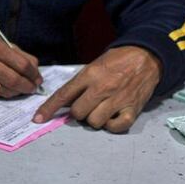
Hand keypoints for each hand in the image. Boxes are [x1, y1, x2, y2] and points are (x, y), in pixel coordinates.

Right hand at [0, 33, 42, 97]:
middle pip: (15, 80)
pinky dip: (6, 93)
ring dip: (18, 92)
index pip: (22, 64)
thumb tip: (36, 74)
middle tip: (33, 87)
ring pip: (6, 91)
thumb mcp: (4, 45)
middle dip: (28, 86)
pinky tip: (8, 88)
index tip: (37, 78)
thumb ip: (22, 56)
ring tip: (21, 88)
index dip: (34, 74)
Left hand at [33, 46, 161, 132]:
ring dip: (94, 119)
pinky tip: (112, 117)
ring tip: (100, 110)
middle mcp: (102, 88)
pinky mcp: (133, 109)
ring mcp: (118, 99)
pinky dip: (112, 126)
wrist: (146, 56)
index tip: (38, 119)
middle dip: (78, 113)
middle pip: (78, 112)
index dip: (49, 108)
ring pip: (94, 122)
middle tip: (86, 106)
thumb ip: (79, 84)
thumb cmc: (117, 61)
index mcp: (89, 75)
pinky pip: (116, 127)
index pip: (63, 95)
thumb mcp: (93, 66)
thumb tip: (63, 102)